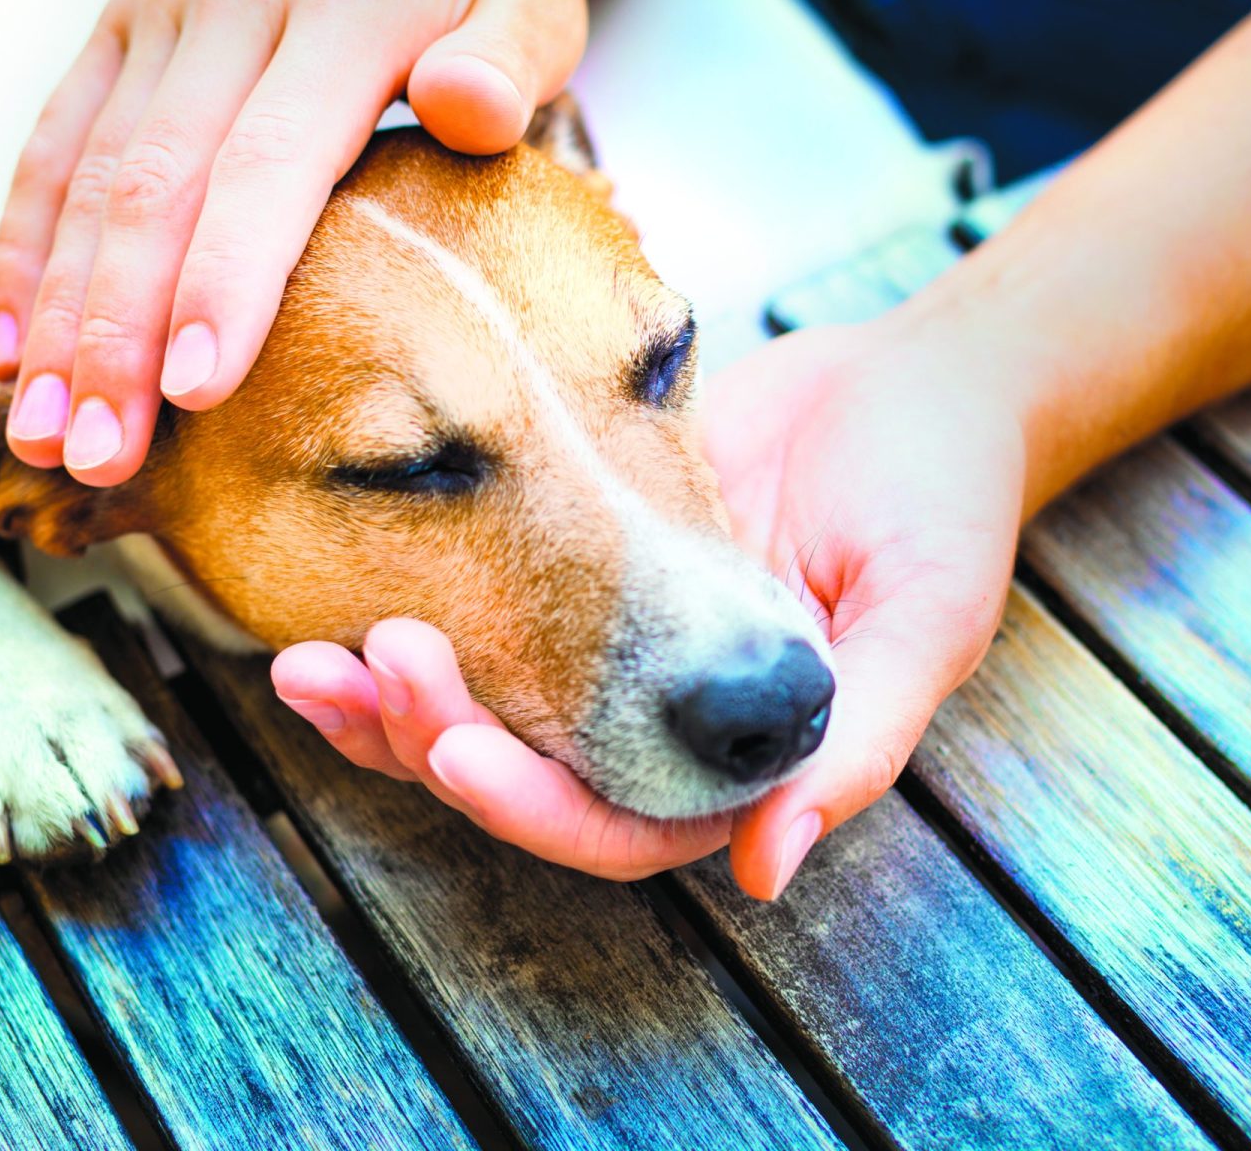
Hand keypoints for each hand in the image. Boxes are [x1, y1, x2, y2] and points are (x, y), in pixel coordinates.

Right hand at [0, 0, 584, 484]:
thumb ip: (504, 58)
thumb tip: (469, 107)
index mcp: (343, 12)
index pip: (268, 163)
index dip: (225, 281)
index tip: (195, 391)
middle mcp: (231, 8)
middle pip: (153, 188)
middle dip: (115, 334)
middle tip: (96, 456)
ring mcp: (160, 17)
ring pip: (87, 177)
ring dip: (56, 313)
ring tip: (40, 432)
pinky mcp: (120, 27)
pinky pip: (53, 143)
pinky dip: (20, 247)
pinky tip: (7, 345)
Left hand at [271, 313, 1026, 896]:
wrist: (912, 382)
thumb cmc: (942, 499)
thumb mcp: (928, 621)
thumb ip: (858, 747)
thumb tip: (765, 869)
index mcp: (740, 764)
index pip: (617, 826)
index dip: (534, 808)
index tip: (458, 750)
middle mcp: (661, 728)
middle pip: (522, 781)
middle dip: (433, 740)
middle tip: (369, 666)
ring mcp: (609, 651)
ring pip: (479, 713)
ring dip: (389, 704)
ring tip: (307, 665)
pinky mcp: (570, 569)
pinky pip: (477, 615)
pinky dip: (405, 621)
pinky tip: (332, 612)